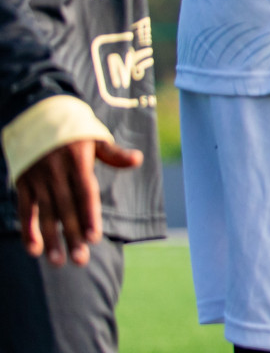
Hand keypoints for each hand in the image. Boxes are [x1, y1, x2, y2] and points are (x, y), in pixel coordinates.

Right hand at [16, 138, 141, 265]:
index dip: (89, 215)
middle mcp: (56, 172)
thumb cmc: (75, 132)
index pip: (85, 193)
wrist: (39, 116)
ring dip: (51, 239)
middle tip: (80, 260)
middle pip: (66, 209)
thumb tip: (137, 160)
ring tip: (58, 261)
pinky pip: (25, 209)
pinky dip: (28, 229)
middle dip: (72, 235)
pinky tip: (34, 250)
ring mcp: (38, 179)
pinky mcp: (23, 183)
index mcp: (77, 162)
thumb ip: (114, 154)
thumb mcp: (95, 138)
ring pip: (45, 213)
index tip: (94, 237)